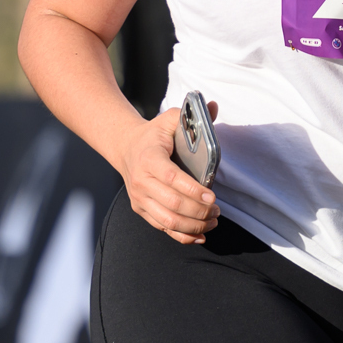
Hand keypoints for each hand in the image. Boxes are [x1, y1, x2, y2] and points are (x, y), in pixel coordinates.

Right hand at [117, 102, 221, 244]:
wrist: (125, 148)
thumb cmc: (153, 135)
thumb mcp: (169, 119)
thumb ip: (190, 114)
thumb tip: (215, 107)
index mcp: (149, 158)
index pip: (171, 178)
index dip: (192, 190)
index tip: (212, 196)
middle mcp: (141, 181)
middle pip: (172, 204)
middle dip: (199, 211)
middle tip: (217, 210)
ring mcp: (140, 198)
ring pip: (168, 220)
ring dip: (193, 225)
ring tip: (213, 220)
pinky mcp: (142, 210)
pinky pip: (162, 228)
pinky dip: (182, 236)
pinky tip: (200, 235)